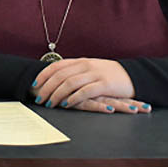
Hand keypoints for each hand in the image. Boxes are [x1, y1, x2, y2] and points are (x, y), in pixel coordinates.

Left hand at [31, 58, 145, 111]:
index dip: (43, 75)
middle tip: (39, 98)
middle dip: (47, 87)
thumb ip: (75, 72)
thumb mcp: (90, 69)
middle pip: (60, 75)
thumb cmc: (109, 74)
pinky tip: (67, 104)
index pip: (56, 66)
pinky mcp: (104, 84)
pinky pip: (85, 91)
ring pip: (70, 83)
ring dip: (57, 94)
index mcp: (80, 61)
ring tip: (49, 103)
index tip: (34, 84)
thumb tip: (56, 79)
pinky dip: (74, 98)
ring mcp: (95, 74)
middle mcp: (85, 66)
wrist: (133, 75)